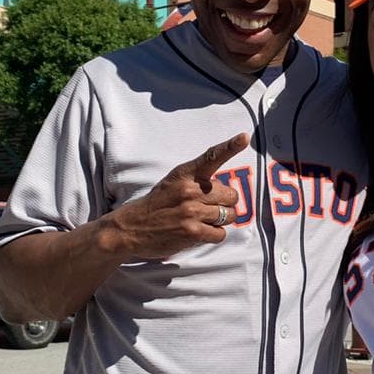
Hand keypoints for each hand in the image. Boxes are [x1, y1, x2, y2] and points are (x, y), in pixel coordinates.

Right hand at [104, 133, 248, 259]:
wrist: (129, 228)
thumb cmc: (155, 205)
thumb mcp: (172, 182)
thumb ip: (197, 181)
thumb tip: (225, 189)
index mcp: (185, 174)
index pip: (211, 157)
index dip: (230, 146)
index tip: (244, 137)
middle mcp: (190, 190)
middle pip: (231, 195)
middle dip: (225, 203)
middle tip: (208, 208)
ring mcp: (191, 211)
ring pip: (229, 215)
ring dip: (220, 221)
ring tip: (201, 221)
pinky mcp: (192, 232)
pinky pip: (220, 234)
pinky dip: (214, 235)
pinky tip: (199, 233)